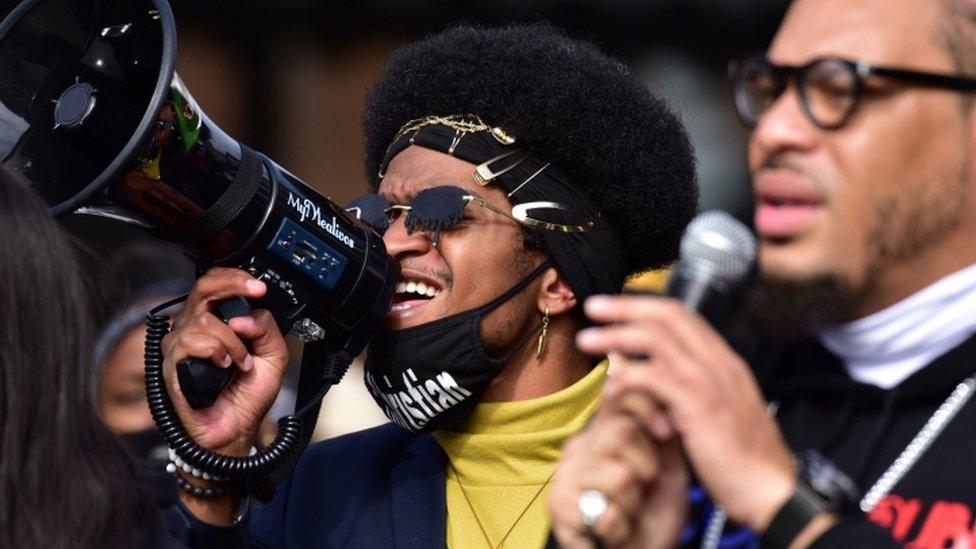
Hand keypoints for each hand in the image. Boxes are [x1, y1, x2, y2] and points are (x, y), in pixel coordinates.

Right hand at [161, 267, 289, 456]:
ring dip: (231, 340)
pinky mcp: (171, 366)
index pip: (214, 285)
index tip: (258, 287)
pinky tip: (224, 366)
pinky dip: (215, 351)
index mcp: (215, 323)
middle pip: (201, 288)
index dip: (234, 277)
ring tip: (241, 362)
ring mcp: (180, 347)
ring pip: (201, 319)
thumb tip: (245, 315)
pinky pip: (189, 342)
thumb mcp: (273, 357)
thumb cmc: (247, 396)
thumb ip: (267, 329)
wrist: (236, 430)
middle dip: (231, 286)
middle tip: (254, 293)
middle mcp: (193, 329)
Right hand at [550, 399, 688, 548]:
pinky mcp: (559, 509)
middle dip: (647, 463)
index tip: (666, 431)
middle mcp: (579, 448)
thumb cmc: (652, 512)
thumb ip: (664, 432)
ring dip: (634, 503)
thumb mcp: (669, 468)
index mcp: (602, 432)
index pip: (618, 396)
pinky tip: (614, 530)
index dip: (647, 408)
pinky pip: (604, 514)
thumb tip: (666, 392)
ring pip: (619, 476)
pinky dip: (621, 528)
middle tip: (645, 484)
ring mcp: (565, 477)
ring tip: (628, 511)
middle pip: (622, 431)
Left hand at [576, 295, 795, 531]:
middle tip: (594, 306)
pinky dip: (629, 375)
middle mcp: (720, 363)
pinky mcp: (700, 405)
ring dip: (617, 335)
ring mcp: (711, 381)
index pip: (683, 316)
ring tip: (586, 339)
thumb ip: (682, 394)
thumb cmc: (741, 463)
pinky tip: (610, 384)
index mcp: (725, 363)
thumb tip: (644, 377)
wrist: (772, 493)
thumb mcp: (712, 418)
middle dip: (626, 306)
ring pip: (656, 338)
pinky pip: (656, 377)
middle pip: (667, 316)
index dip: (647, 306)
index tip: (616, 306)